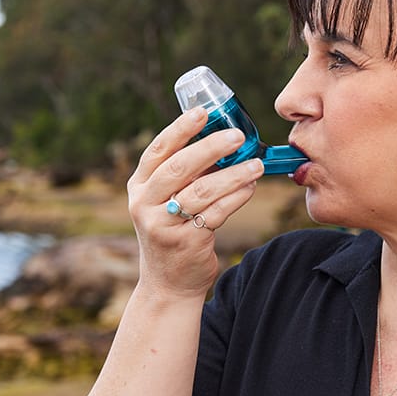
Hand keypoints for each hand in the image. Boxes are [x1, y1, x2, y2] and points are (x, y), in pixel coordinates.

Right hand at [128, 107, 264, 297]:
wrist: (169, 282)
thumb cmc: (174, 231)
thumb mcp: (168, 201)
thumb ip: (187, 174)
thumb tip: (224, 141)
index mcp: (139, 186)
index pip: (158, 150)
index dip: (181, 129)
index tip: (203, 113)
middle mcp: (144, 204)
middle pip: (179, 167)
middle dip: (211, 148)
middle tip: (237, 136)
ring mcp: (162, 225)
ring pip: (201, 191)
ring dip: (233, 175)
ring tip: (256, 165)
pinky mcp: (184, 242)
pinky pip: (216, 213)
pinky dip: (236, 197)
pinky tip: (250, 187)